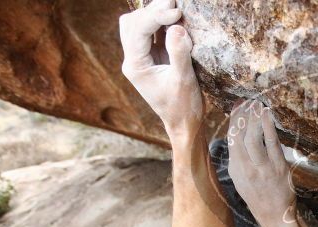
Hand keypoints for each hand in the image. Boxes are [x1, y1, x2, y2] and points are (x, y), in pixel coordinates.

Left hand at [119, 0, 202, 136]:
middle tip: (175, 3)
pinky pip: (151, 32)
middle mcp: (133, 59)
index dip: (156, 16)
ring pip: (138, 25)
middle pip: (132, 23)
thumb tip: (177, 27)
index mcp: (135, 66)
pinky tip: (175, 19)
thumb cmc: (183, 106)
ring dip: (154, 14)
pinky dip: (161, 23)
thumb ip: (179, 53)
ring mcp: (141, 58)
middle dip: (152, 10)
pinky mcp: (152, 57)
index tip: (177, 11)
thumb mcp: (184, 80)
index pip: (138, 30)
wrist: (184, 123)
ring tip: (175, 8)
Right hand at [227, 101, 297, 226]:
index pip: (230, 139)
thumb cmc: (258, 195)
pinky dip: (268, 126)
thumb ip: (238, 158)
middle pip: (239, 135)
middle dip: (242, 115)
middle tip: (248, 101)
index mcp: (235, 169)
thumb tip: (237, 135)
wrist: (275, 216)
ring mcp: (262, 168)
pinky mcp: (278, 168)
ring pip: (253, 136)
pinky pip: (271, 142)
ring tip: (257, 104)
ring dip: (254, 118)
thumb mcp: (241, 179)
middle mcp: (245, 168)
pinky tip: (268, 114)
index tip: (237, 106)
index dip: (233, 120)